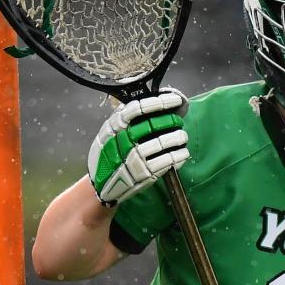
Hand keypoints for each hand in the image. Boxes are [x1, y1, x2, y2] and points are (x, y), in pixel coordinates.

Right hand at [87, 88, 188, 204]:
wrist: (101, 184)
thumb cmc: (109, 154)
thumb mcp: (109, 133)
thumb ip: (126, 120)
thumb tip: (153, 105)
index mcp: (114, 126)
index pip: (139, 108)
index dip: (160, 102)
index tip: (175, 100)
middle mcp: (123, 140)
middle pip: (153, 124)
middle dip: (171, 120)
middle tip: (179, 122)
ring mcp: (133, 158)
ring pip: (162, 142)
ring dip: (178, 138)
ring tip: (183, 137)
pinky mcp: (144, 174)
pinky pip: (166, 161)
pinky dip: (178, 156)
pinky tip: (183, 153)